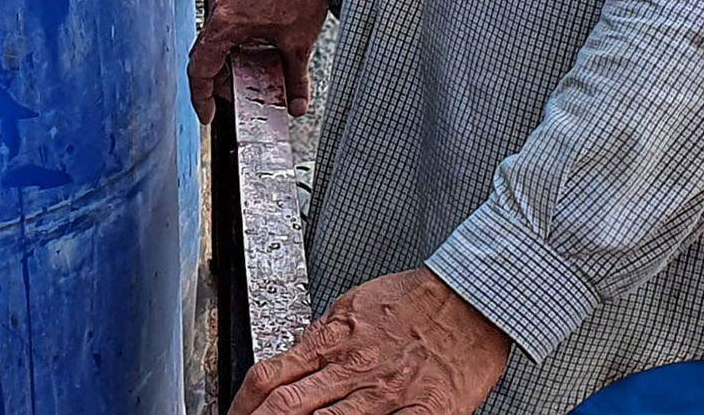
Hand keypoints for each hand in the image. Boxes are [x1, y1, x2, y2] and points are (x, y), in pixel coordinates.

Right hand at [189, 0, 329, 121]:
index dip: (200, 95)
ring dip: (230, 60)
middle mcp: (219, 8)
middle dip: (221, 80)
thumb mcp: (298, 44)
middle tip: (239, 95)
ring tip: (253, 73)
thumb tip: (295, 104)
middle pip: (207, 55)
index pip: (200, 68)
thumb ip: (295, 79)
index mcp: (226, 23)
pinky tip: (256, 49)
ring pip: (217, 39)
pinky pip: (226, 23)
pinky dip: (236, 41)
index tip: (207, 113)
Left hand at [230, 270, 508, 414]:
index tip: (236, 413)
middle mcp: (353, 368)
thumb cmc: (415, 301)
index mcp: (333, 341)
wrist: (468, 300)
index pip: (272, 374)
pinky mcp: (423, 412)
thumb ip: (321, 337)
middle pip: (289, 405)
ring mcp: (386, 394)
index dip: (246, 400)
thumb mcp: (351, 306)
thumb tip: (292, 357)